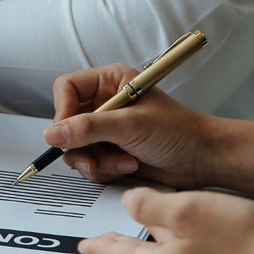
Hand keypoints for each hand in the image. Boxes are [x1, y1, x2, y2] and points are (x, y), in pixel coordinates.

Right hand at [45, 65, 253, 191]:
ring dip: (96, 161)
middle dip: (80, 145)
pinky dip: (105, 170)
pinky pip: (88, 164)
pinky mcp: (110, 152)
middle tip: (94, 158)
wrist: (202, 159)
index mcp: (110, 82)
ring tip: (123, 162)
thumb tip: (51, 134)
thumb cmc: (177, 132)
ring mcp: (106, 130)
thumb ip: (88, 128)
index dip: (63, 111)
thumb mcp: (130, 125)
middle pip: (66, 123)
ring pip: (75, 148)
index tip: (67, 133)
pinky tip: (129, 166)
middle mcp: (104, 104)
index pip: (66, 89)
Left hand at [80, 188, 253, 253]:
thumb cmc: (243, 243)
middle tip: (115, 237)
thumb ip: (152, 205)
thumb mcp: (188, 209)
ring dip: (165, 247)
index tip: (84, 245)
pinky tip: (202, 242)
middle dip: (130, 244)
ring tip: (162, 229)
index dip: (99, 245)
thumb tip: (131, 203)